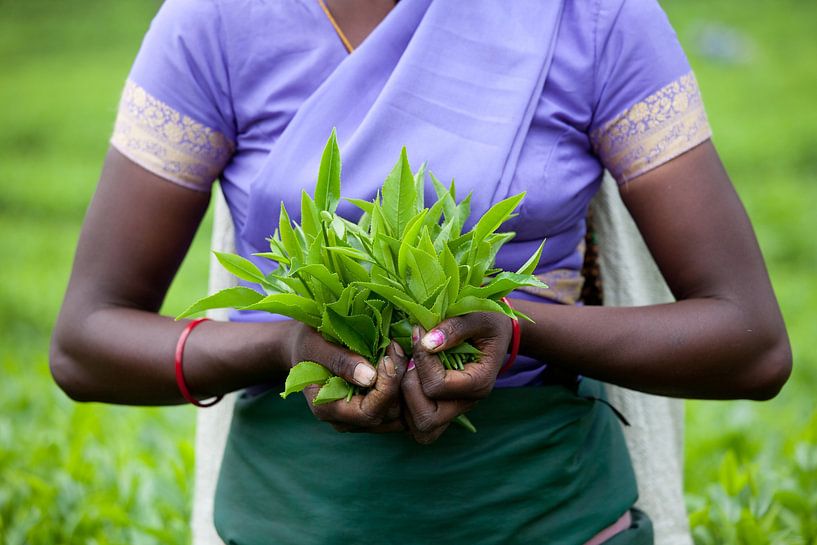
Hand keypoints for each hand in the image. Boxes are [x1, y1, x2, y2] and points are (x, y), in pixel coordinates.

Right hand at [290, 323, 406, 432]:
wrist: (306, 349)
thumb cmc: (309, 343)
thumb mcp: (317, 346)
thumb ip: (340, 361)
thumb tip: (369, 377)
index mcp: (326, 409)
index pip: (368, 412)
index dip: (385, 388)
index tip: (387, 358)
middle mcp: (344, 422)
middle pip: (387, 414)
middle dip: (397, 382)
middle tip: (396, 348)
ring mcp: (358, 421)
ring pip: (396, 415)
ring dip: (403, 385)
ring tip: (397, 354)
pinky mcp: (370, 413)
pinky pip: (396, 410)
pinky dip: (402, 389)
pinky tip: (398, 365)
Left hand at [400, 313, 512, 443]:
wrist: (494, 330)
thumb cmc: (488, 320)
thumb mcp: (477, 316)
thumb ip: (455, 328)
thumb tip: (426, 342)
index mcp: (479, 383)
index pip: (437, 386)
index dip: (421, 361)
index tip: (417, 332)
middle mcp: (465, 404)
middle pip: (426, 418)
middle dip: (408, 386)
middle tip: (406, 356)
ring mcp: (452, 410)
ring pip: (419, 427)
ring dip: (402, 400)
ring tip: (402, 366)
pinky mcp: (439, 408)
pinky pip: (415, 423)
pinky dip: (403, 406)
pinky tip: (401, 375)